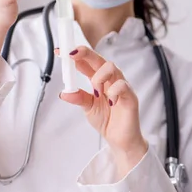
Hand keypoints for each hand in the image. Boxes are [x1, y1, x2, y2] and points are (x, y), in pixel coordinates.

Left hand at [58, 46, 147, 175]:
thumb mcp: (88, 108)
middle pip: (99, 59)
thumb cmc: (107, 120)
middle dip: (86, 53)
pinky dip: (113, 91)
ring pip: (112, 68)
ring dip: (99, 76)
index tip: (61, 51)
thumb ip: (79, 98)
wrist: (120, 140)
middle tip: (72, 54)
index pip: (87, 62)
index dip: (75, 55)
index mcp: (99, 80)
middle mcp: (110, 80)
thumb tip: (64, 93)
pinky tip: (110, 102)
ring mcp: (121, 86)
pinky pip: (123, 86)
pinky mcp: (130, 97)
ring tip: (96, 92)